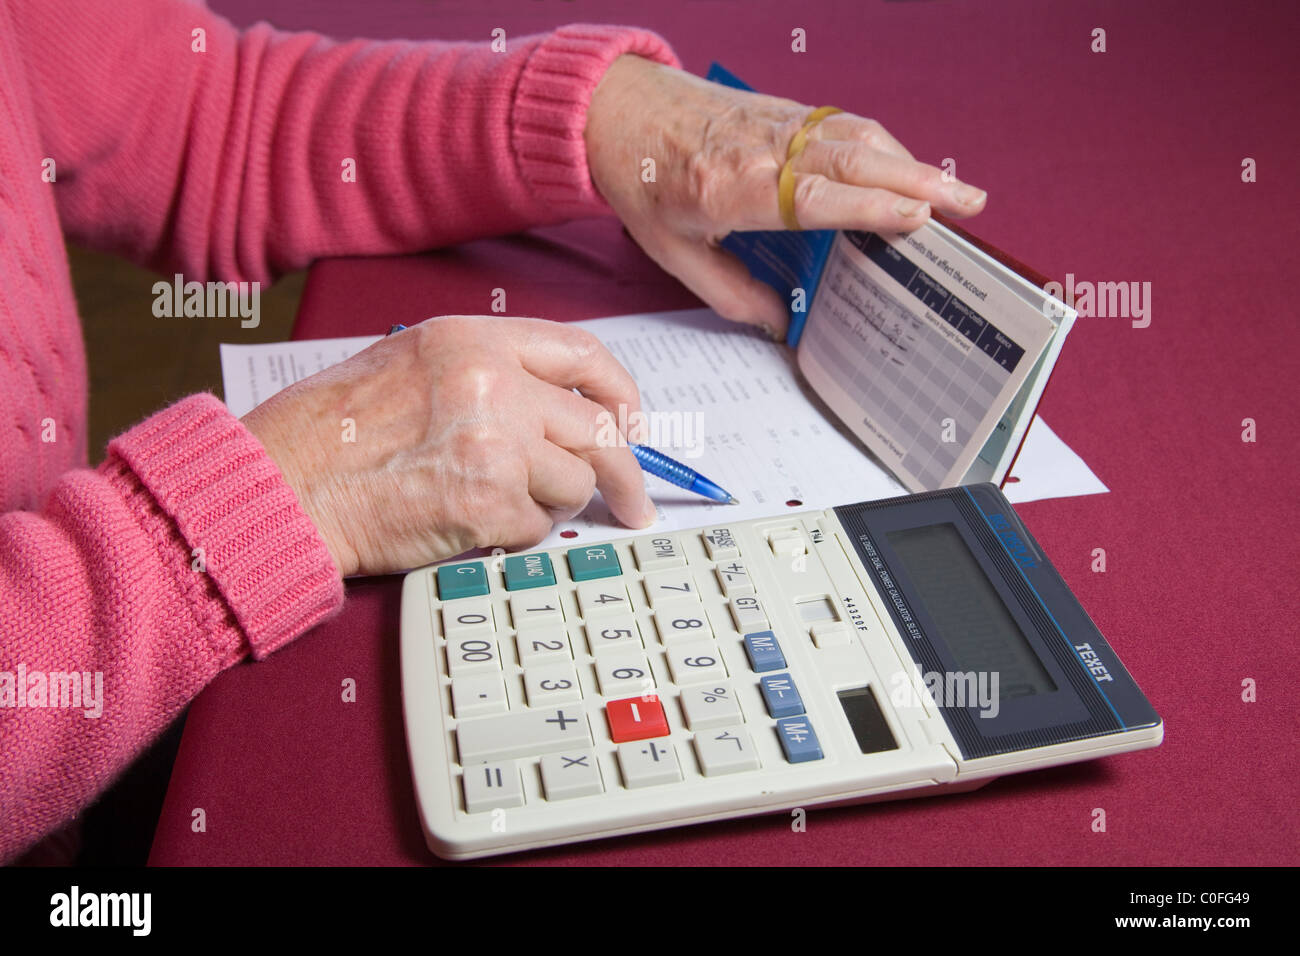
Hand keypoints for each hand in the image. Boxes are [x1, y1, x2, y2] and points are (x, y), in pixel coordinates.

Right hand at [241, 317, 654, 576]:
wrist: (283, 484)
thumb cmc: (331, 431)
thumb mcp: (413, 364)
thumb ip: (489, 373)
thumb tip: (560, 413)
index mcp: (475, 340)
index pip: (585, 355)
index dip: (623, 395)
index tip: (634, 425)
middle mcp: (494, 382)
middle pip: (600, 429)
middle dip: (623, 474)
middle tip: (633, 503)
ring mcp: (495, 443)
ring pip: (574, 484)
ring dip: (547, 504)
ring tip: (495, 503)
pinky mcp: (488, 503)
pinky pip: (537, 527)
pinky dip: (514, 535)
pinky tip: (470, 524)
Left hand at [584, 56, 988, 337]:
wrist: (615, 110)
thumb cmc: (640, 179)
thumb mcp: (671, 252)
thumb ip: (728, 292)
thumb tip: (777, 323)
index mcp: (729, 189)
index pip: (812, 196)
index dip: (868, 205)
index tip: (916, 216)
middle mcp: (760, 150)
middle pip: (851, 159)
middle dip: (917, 180)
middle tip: (968, 205)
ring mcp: (775, 125)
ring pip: (855, 136)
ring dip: (910, 160)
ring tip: (955, 191)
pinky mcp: (783, 111)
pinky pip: (842, 126)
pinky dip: (883, 145)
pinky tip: (907, 165)